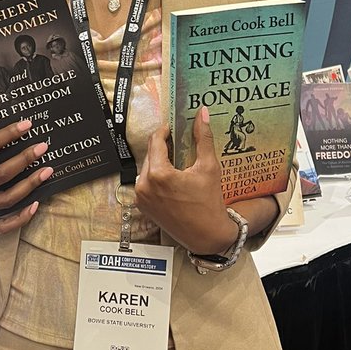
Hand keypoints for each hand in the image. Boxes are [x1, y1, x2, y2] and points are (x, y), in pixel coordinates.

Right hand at [0, 119, 52, 233]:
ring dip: (30, 185)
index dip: (8, 134)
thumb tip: (12, 135)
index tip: (26, 125)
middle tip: (42, 148)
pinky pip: (3, 224)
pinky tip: (36, 204)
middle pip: (1, 174)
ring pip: (7, 199)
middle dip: (25, 159)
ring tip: (46, 171)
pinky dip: (21, 217)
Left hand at [136, 108, 237, 253]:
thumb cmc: (209, 203)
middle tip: (179, 143)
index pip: (156, 141)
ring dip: (160, 161)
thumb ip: (203, 138)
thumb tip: (201, 113)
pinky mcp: (142, 206)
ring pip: (148, 168)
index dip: (165, 130)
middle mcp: (144, 185)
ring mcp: (141, 197)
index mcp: (158, 174)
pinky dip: (156, 177)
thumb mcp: (209, 167)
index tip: (174, 126)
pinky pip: (146, 183)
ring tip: (178, 161)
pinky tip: (172, 178)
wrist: (207, 235)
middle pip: (151, 154)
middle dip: (164, 146)